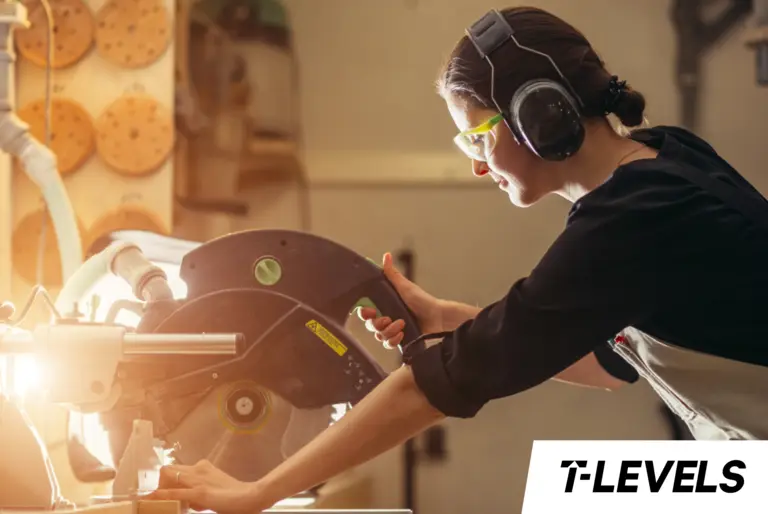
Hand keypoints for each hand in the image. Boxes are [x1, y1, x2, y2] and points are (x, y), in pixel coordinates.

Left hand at [147, 460, 267, 513]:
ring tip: (152, 499)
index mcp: (204, 466)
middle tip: (159, 496)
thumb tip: (190, 501)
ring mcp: (198, 480)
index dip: (168, 479)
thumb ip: (201, 490)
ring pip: (169, 478)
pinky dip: (161, 495)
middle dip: (161, 482)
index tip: (165, 489)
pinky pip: (174, 493)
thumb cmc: (235, 494)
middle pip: (170, 470)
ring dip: (160, 487)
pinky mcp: (199, 493)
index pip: (178, 469)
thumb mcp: (215, 487)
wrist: (249, 496)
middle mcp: (199, 468)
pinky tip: (151, 498)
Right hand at [358, 252, 444, 348]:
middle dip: (377, 324)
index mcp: (385, 305)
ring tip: (401, 325)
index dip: (364, 314)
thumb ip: (393, 274)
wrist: (437, 317)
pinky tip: (401, 335)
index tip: (370, 312)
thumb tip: (386, 255)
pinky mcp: (400, 340)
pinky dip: (393, 340)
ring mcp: (393, 330)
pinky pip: (388, 344)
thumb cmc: (422, 300)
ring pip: (379, 336)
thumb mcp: (405, 287)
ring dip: (388, 331)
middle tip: (387, 319)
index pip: (366, 312)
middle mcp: (387, 317)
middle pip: (371, 326)